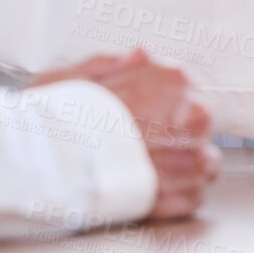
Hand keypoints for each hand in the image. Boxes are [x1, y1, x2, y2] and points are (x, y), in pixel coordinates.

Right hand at [31, 48, 219, 219]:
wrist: (50, 173)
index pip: (182, 85)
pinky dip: (173, 193)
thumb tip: (141, 56)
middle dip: (172, 131)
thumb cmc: (57, 125)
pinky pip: (195, 191)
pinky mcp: (187, 196)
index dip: (157, 100)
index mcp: (173, 80)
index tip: (137, 110)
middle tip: (137, 141)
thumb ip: (114, 63)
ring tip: (143, 167)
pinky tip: (145, 188)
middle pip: (196, 121)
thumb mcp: (74, 76)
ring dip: (179, 163)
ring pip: (203, 159)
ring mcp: (192, 158)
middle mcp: (192, 116)